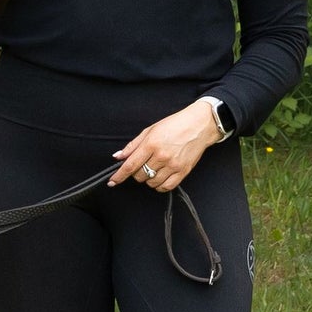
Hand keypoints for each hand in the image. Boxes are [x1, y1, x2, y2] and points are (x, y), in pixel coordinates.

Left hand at [108, 102, 222, 191]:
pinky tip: (159, 177)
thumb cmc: (175, 125)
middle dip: (136, 172)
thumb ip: (133, 145)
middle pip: (140, 175)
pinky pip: (166, 187)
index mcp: (151, 144)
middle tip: (142, 164)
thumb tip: (118, 156)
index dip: (119, 176)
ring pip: (151, 183)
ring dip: (148, 178)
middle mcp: (161, 156)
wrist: (199, 125)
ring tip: (153, 168)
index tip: (112, 182)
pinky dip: (159, 185)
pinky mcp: (183, 172)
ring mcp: (173, 165)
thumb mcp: (150, 130)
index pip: (130, 165)